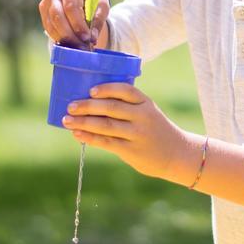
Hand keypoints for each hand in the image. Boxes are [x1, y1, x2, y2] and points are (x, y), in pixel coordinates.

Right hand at [39, 0, 109, 49]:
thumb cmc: (92, 0)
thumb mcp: (101, 5)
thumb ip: (98, 19)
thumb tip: (92, 37)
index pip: (71, 6)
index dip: (78, 24)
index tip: (87, 37)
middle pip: (58, 16)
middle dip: (70, 33)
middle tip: (81, 45)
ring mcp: (46, 2)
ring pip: (51, 24)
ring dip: (64, 38)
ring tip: (77, 46)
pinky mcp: (43, 12)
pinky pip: (48, 28)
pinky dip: (59, 38)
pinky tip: (69, 44)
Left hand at [62, 82, 189, 182]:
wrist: (177, 153)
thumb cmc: (155, 130)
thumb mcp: (148, 113)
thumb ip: (128, 107)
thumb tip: (92, 104)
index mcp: (146, 103)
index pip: (126, 91)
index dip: (107, 89)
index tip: (91, 90)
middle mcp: (142, 117)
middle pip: (111, 108)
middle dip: (88, 106)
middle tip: (70, 106)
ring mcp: (137, 134)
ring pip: (106, 125)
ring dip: (84, 122)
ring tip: (67, 120)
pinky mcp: (132, 150)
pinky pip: (107, 142)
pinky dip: (90, 138)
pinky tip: (78, 135)